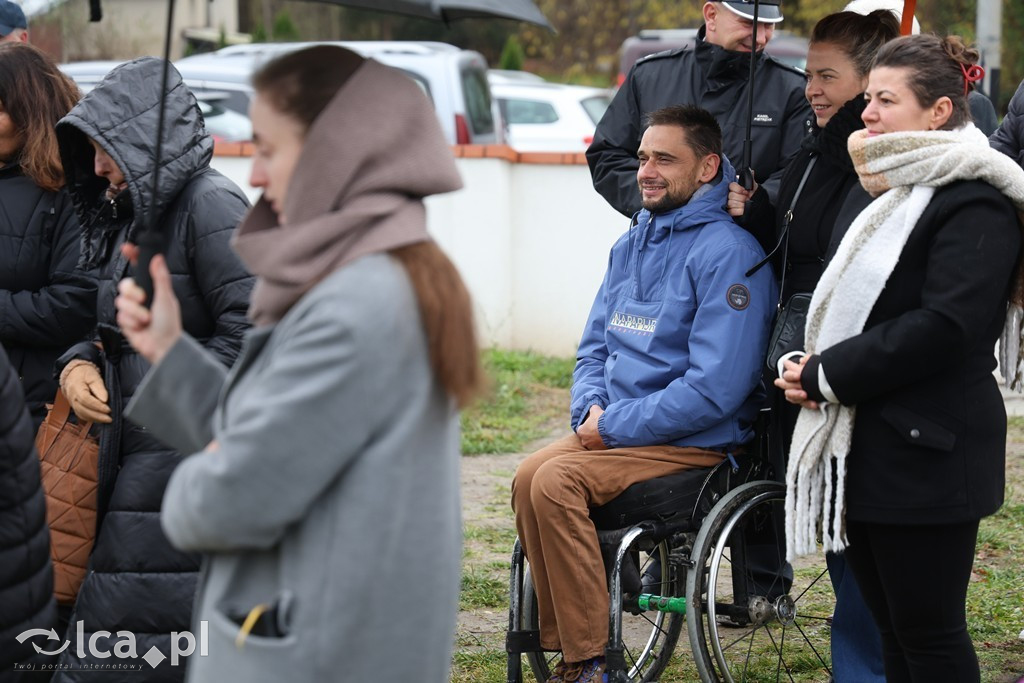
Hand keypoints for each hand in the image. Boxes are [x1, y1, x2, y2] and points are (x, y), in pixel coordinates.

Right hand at [60, 360, 111, 422]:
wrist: (73, 374)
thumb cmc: (84, 374)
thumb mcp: (94, 376)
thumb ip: (99, 388)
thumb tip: (104, 399)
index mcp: (76, 388)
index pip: (86, 400)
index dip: (97, 406)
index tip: (108, 409)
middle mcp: (72, 398)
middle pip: (84, 410)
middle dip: (98, 416)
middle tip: (109, 418)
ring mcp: (73, 404)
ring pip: (82, 415)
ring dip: (95, 419)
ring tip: (107, 420)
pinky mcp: (75, 407)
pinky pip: (82, 415)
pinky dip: (91, 419)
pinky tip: (100, 419)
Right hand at [116, 247, 182, 366]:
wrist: (163, 346)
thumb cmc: (169, 323)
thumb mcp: (166, 298)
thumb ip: (161, 278)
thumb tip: (158, 258)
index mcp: (153, 288)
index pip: (140, 269)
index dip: (132, 257)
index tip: (127, 248)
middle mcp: (141, 297)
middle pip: (125, 284)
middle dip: (132, 293)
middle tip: (143, 301)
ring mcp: (132, 309)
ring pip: (121, 301)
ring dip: (135, 312)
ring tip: (146, 319)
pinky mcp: (125, 321)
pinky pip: (120, 315)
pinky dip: (131, 322)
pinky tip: (140, 327)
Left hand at [576, 405, 606, 449]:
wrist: (610, 429)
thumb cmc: (600, 419)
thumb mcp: (595, 410)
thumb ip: (592, 408)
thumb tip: (593, 407)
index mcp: (580, 431)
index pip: (581, 429)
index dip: (587, 426)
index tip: (592, 424)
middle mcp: (584, 441)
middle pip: (586, 437)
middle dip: (591, 434)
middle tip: (598, 429)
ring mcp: (592, 446)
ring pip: (593, 443)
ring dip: (596, 440)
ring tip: (603, 434)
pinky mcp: (599, 450)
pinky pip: (600, 447)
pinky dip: (602, 444)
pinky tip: (606, 438)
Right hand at [726, 179, 756, 217]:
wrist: (757, 205)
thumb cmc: (754, 195)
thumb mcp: (754, 187)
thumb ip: (751, 179)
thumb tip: (751, 171)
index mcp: (735, 188)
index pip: (731, 186)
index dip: (739, 189)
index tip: (745, 191)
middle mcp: (730, 195)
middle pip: (731, 195)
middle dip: (741, 197)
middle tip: (746, 198)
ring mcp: (729, 203)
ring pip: (731, 203)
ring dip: (740, 204)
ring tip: (745, 204)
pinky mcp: (730, 211)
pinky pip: (732, 211)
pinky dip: (738, 210)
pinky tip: (743, 209)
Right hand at [774, 356, 819, 409]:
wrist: (819, 379)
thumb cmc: (811, 370)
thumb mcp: (810, 362)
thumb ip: (807, 359)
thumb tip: (803, 360)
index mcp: (791, 374)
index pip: (786, 375)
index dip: (791, 375)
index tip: (799, 376)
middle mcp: (790, 383)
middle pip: (785, 386)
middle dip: (792, 386)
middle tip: (801, 386)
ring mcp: (794, 392)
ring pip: (789, 395)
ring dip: (797, 395)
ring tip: (805, 395)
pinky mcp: (801, 400)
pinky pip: (801, 404)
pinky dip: (807, 404)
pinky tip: (814, 404)